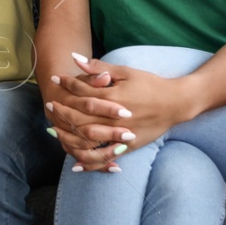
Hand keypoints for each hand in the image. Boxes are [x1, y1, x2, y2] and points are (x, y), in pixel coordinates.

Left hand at [51, 53, 198, 169]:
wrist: (176, 103)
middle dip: (62, 111)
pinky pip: (106, 156)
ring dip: (69, 135)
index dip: (66, 84)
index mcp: (113, 97)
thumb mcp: (126, 72)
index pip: (82, 92)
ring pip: (89, 139)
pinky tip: (76, 164)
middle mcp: (114, 117)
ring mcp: (121, 133)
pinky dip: (90, 162)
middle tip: (49, 105)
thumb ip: (99, 68)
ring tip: (55, 130)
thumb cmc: (151, 84)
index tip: (55, 79)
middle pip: (80, 117)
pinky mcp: (128, 146)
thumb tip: (75, 59)